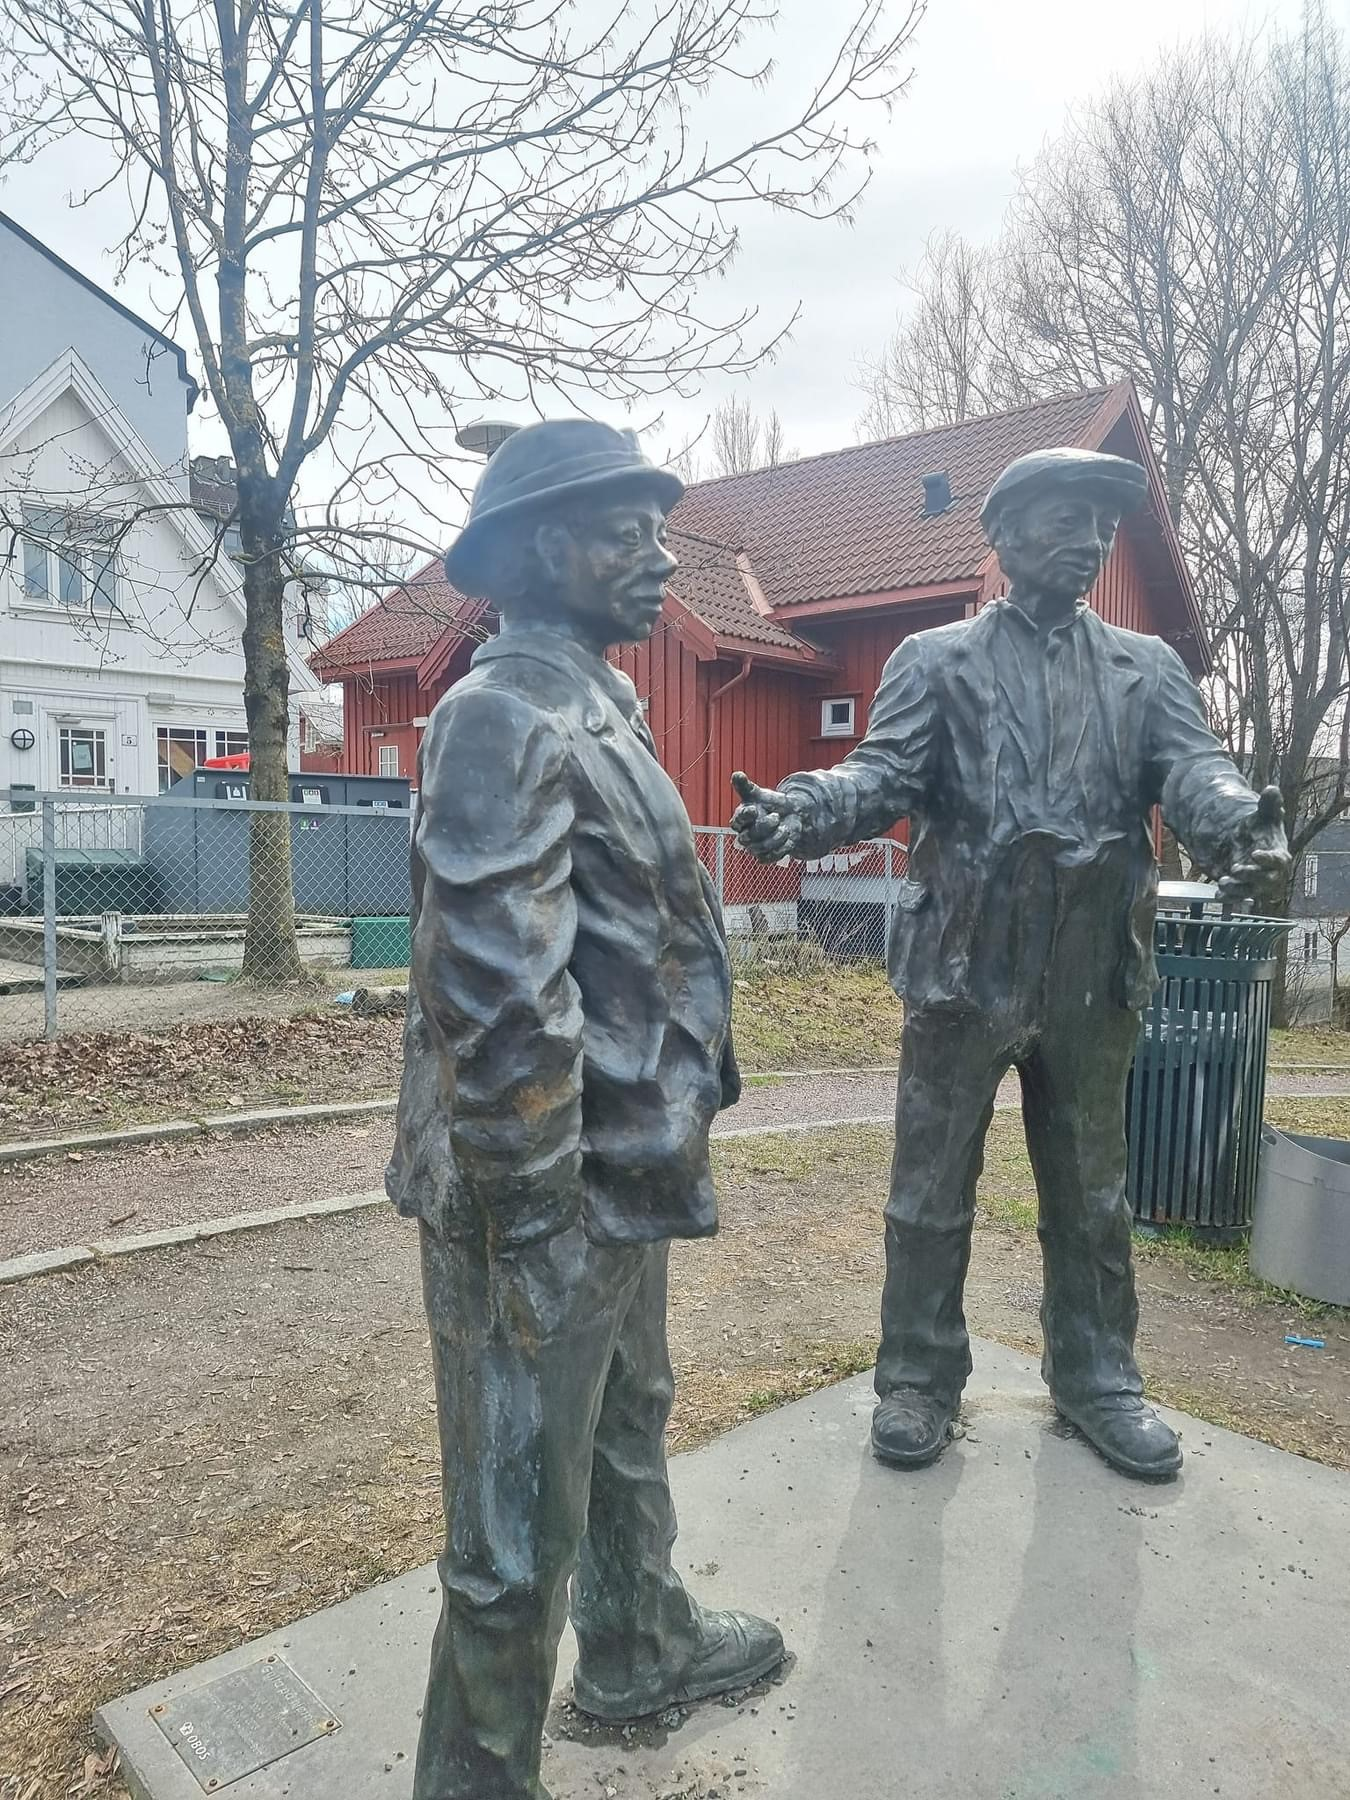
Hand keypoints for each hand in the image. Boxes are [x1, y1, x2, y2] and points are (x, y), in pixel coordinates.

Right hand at [730, 770, 803, 862]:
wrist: (790, 816)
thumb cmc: (770, 804)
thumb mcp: (759, 794)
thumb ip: (746, 786)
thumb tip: (736, 774)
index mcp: (740, 820)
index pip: (737, 821)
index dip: (745, 816)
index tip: (754, 810)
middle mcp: (744, 835)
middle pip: (749, 838)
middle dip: (764, 827)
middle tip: (776, 816)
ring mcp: (754, 847)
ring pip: (761, 848)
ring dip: (777, 837)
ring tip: (785, 827)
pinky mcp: (766, 856)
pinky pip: (771, 857)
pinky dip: (782, 848)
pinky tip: (788, 837)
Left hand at [1216, 786, 1290, 901]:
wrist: (1246, 840)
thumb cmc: (1261, 829)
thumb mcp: (1263, 815)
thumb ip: (1269, 804)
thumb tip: (1271, 789)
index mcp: (1278, 854)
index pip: (1279, 860)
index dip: (1269, 859)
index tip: (1256, 853)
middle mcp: (1270, 872)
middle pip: (1266, 880)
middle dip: (1251, 876)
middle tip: (1235, 868)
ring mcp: (1256, 882)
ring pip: (1250, 892)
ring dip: (1237, 889)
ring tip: (1223, 881)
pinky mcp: (1242, 888)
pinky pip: (1237, 897)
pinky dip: (1228, 898)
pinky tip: (1218, 895)